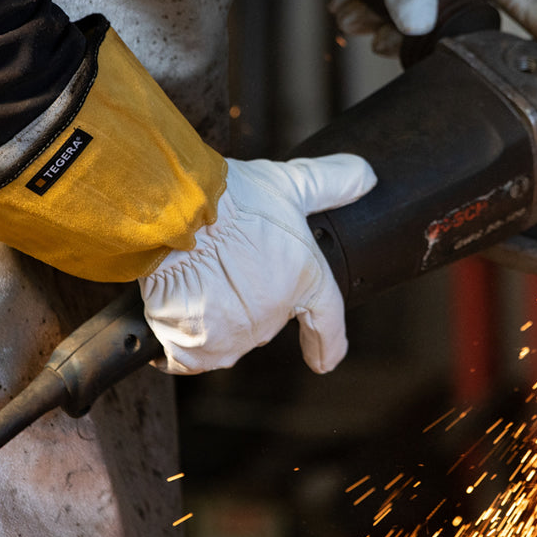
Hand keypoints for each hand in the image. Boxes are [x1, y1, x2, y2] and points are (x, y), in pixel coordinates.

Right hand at [138, 154, 376, 374]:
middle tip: (224, 261)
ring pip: (224, 333)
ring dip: (210, 313)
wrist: (176, 217)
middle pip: (262, 316)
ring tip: (195, 275)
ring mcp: (233, 338)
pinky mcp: (192, 350)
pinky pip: (186, 352)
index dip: (328, 343)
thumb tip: (365, 176)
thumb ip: (329, 182)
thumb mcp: (289, 185)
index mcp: (305, 282)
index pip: (327, 321)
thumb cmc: (232, 201)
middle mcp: (273, 317)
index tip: (325, 359)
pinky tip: (171, 306)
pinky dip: (178, 335)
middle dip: (245, 295)